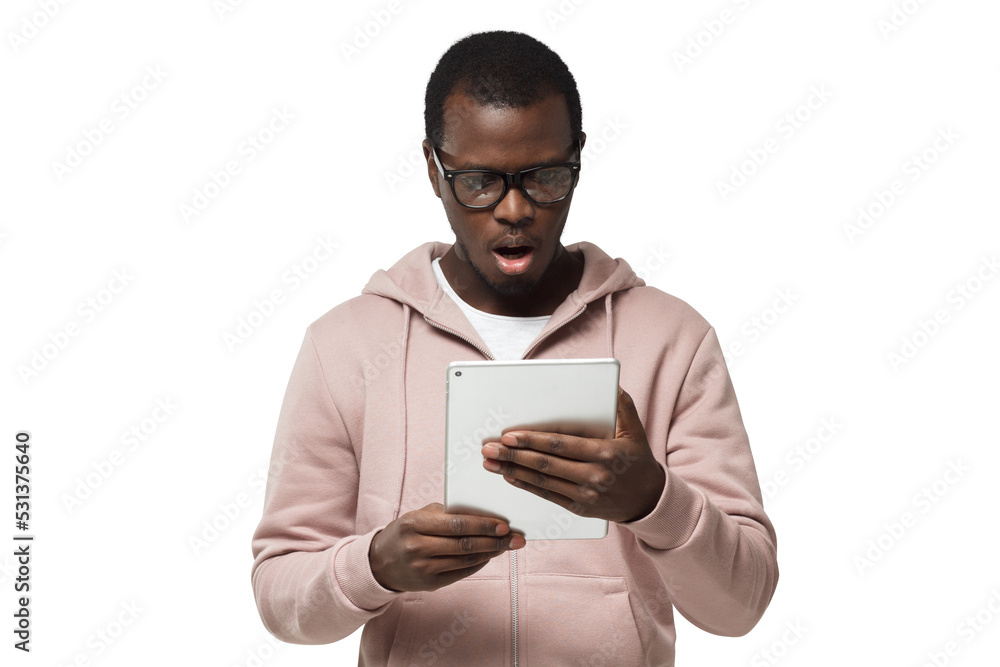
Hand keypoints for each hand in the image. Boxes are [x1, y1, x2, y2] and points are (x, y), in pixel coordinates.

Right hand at [368, 502, 525, 592]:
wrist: (380, 562)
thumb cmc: (406, 532)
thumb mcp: (419, 516)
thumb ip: (446, 513)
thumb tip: (481, 514)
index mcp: (415, 524)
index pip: (456, 524)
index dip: (482, 525)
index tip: (504, 524)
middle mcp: (417, 547)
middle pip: (464, 544)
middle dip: (494, 540)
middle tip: (514, 537)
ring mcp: (423, 568)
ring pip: (465, 560)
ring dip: (490, 553)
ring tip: (506, 545)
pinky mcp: (429, 584)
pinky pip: (460, 573)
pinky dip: (478, 564)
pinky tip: (489, 556)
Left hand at [480, 387, 664, 523]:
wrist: (648, 500)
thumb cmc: (638, 460)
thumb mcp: (635, 430)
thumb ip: (622, 405)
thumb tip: (611, 382)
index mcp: (603, 452)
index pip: (560, 445)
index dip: (532, 440)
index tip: (509, 435)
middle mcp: (592, 475)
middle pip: (545, 464)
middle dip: (514, 455)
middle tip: (489, 448)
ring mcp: (585, 495)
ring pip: (542, 481)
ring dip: (513, 471)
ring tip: (490, 462)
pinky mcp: (579, 508)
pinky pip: (547, 496)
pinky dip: (526, 486)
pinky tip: (510, 476)